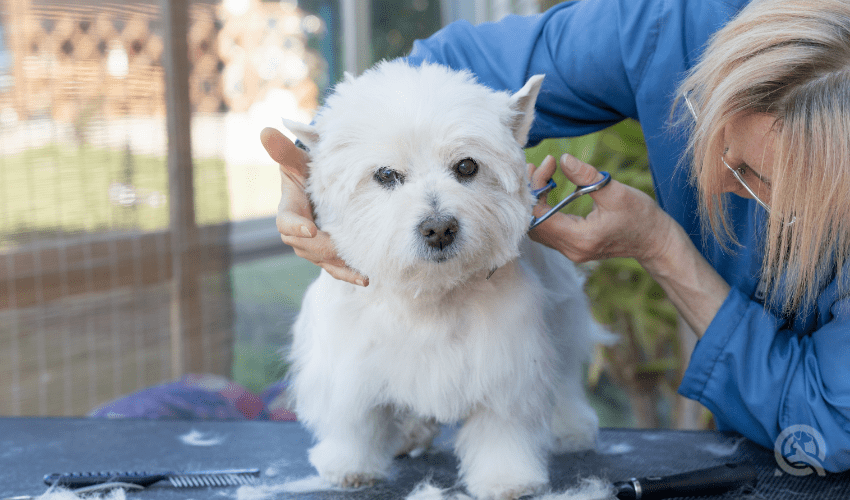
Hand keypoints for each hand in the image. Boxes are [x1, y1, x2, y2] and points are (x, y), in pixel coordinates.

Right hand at [260, 127, 368, 285]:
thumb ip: (284, 151)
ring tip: (359, 271)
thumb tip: (266, 131)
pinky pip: (336, 267)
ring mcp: (315, 245)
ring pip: (322, 260)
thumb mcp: (298, 160)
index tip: (309, 229)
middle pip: (305, 246)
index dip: (295, 227)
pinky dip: (349, 273)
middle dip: (321, 248)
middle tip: (338, 247)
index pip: (286, 223)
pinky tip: (365, 278)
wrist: (321, 185)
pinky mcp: (330, 253)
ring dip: (339, 265)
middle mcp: (300, 231)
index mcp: (289, 209)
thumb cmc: (308, 169)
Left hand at [527, 154, 674, 266]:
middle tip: (539, 167)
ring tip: (542, 174)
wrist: (656, 241)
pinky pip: (548, 229)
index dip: (535, 189)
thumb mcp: (616, 192)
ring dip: (535, 201)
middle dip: (532, 193)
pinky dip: (544, 209)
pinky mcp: (572, 247)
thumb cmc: (641, 216)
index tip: (545, 165)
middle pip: (534, 223)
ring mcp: (570, 251)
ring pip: (538, 227)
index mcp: (579, 238)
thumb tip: (563, 159)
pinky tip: (548, 189)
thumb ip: (587, 176)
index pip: (540, 216)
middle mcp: (570, 249)